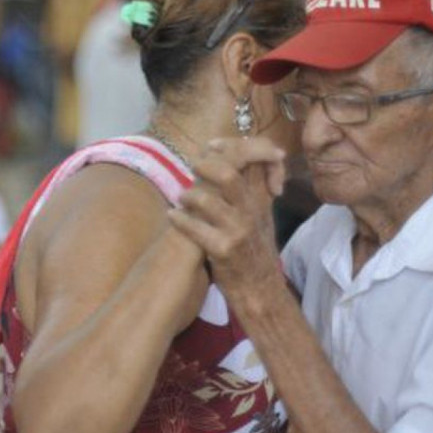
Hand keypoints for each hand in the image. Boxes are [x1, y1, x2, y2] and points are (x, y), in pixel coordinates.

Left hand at [167, 137, 284, 303]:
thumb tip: (233, 155)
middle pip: (228, 173)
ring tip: (181, 198)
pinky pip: (196, 230)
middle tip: (193, 168)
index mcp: (258, 197)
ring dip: (188, 195)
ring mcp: (237, 230)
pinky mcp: (224, 250)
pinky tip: (172, 216)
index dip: (230, 145)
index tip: (211, 146)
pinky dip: (180, 220)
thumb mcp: (259, 212)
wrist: (260, 287)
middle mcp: (250, 210)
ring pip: (208, 200)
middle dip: (204, 165)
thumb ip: (250, 184)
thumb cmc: (254, 248)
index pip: (250, 158)